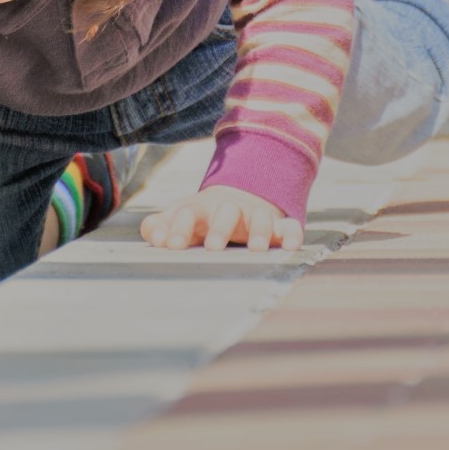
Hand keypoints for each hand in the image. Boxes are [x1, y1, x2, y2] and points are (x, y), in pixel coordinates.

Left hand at [139, 184, 303, 252]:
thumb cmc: (201, 220)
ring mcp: (255, 216)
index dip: (179, 227)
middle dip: (220, 229)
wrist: (238, 199)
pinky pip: (290, 227)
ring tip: (256, 250)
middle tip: (213, 249)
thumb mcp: (179, 220)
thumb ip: (159, 227)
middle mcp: (229, 210)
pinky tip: (292, 248)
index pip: (189, 212)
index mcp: (201, 210)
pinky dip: (293, 235)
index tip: (171, 246)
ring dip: (259, 232)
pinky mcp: (279, 226)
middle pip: (226, 212)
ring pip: (260, 218)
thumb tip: (155, 236)